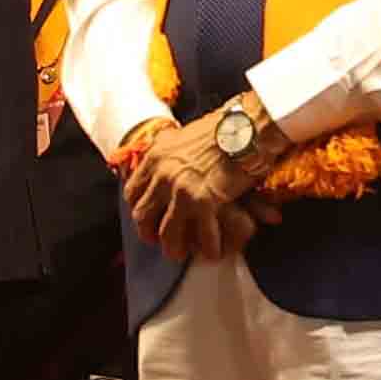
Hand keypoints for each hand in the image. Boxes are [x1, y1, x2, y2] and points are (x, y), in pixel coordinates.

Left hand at [120, 115, 258, 261]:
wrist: (247, 126)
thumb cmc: (223, 129)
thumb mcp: (182, 138)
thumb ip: (170, 156)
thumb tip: (163, 170)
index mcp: (154, 157)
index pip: (133, 191)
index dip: (138, 208)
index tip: (146, 217)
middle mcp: (161, 174)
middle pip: (143, 216)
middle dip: (150, 233)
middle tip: (158, 241)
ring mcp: (180, 190)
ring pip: (167, 232)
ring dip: (174, 247)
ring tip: (182, 253)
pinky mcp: (204, 202)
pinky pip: (202, 235)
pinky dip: (209, 247)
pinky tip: (213, 252)